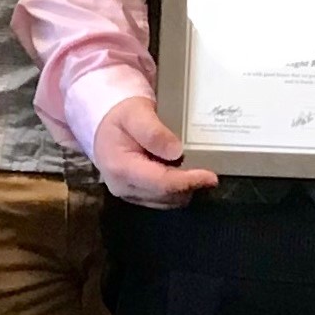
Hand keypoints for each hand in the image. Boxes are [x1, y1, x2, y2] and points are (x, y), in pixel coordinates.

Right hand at [88, 96, 215, 208]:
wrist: (103, 122)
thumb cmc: (120, 115)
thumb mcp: (136, 113)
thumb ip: (153, 131)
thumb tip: (176, 152)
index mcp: (121, 168)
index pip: (162, 184)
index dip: (189, 182)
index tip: (211, 176)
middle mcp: (122, 187)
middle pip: (167, 196)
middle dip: (189, 185)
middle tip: (203, 167)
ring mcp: (127, 194)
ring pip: (168, 201)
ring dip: (183, 188)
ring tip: (188, 167)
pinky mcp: (134, 195)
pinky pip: (163, 199)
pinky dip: (175, 189)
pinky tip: (176, 171)